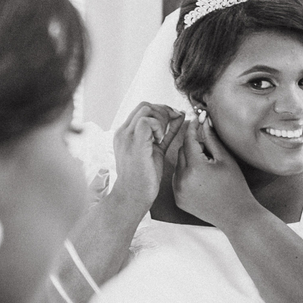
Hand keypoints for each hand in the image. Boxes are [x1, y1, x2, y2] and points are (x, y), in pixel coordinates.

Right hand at [111, 101, 186, 216]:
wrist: (133, 196)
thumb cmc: (144, 178)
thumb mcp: (156, 149)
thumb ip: (165, 132)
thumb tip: (178, 115)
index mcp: (126, 134)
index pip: (142, 109)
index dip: (161, 110)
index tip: (174, 118)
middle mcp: (123, 132)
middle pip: (145, 105)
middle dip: (164, 110)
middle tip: (174, 121)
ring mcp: (127, 137)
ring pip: (146, 109)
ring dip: (161, 118)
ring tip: (164, 135)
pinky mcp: (135, 143)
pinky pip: (147, 121)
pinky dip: (158, 126)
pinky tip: (160, 139)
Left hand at [171, 117, 254, 230]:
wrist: (236, 215)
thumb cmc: (235, 186)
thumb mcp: (225, 159)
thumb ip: (212, 139)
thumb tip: (203, 121)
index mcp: (195, 168)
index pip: (189, 140)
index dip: (193, 128)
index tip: (196, 119)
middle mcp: (182, 180)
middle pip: (181, 151)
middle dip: (194, 147)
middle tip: (210, 152)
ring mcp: (178, 191)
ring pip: (178, 165)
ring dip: (189, 161)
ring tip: (207, 169)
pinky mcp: (178, 199)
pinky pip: (178, 179)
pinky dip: (186, 174)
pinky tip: (202, 180)